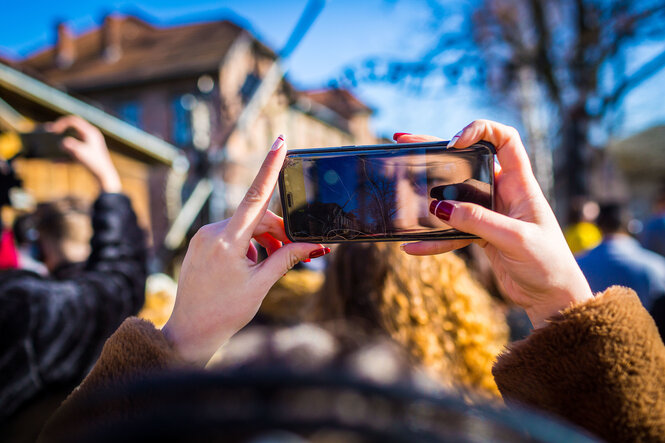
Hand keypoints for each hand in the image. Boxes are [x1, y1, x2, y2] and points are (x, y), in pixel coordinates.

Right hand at [47, 115, 121, 192]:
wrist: (104, 176)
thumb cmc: (93, 163)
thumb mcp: (79, 153)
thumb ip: (69, 146)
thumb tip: (62, 143)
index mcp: (90, 132)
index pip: (73, 120)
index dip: (61, 123)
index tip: (53, 131)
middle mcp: (91, 135)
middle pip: (73, 126)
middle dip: (61, 129)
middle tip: (51, 133)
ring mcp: (90, 144)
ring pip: (72, 139)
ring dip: (62, 142)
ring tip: (51, 146)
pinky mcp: (88, 153)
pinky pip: (74, 151)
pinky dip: (65, 155)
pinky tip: (55, 162)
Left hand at [162, 135, 329, 364]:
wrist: (189, 333)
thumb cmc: (225, 313)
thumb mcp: (261, 285)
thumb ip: (286, 258)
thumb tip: (313, 244)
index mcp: (227, 243)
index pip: (255, 197)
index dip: (270, 167)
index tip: (279, 142)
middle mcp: (212, 233)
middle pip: (256, 218)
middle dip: (278, 232)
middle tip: (299, 252)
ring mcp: (203, 237)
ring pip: (245, 227)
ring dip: (264, 241)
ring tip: (269, 267)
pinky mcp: (200, 243)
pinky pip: (231, 234)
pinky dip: (248, 244)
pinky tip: (251, 266)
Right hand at [396, 121, 592, 327]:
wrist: (552, 297)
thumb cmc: (548, 264)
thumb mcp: (514, 239)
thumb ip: (478, 221)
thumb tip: (439, 207)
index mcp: (520, 184)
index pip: (504, 139)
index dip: (480, 131)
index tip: (454, 143)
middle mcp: (503, 193)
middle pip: (468, 162)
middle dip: (438, 152)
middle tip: (406, 142)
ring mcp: (490, 214)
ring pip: (453, 196)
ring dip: (428, 194)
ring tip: (400, 186)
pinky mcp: (480, 235)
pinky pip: (451, 231)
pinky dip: (432, 239)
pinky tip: (413, 246)